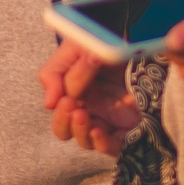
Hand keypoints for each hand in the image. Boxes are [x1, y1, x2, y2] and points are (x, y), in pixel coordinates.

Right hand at [41, 40, 141, 155]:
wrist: (134, 38)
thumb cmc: (100, 43)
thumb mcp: (73, 51)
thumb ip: (54, 74)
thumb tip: (48, 104)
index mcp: (74, 94)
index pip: (59, 116)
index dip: (59, 113)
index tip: (64, 99)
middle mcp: (90, 109)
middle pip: (66, 132)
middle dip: (63, 122)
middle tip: (70, 105)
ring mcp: (109, 119)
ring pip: (85, 141)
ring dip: (79, 131)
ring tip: (83, 115)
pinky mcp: (128, 126)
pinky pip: (112, 146)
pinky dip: (101, 143)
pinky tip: (97, 130)